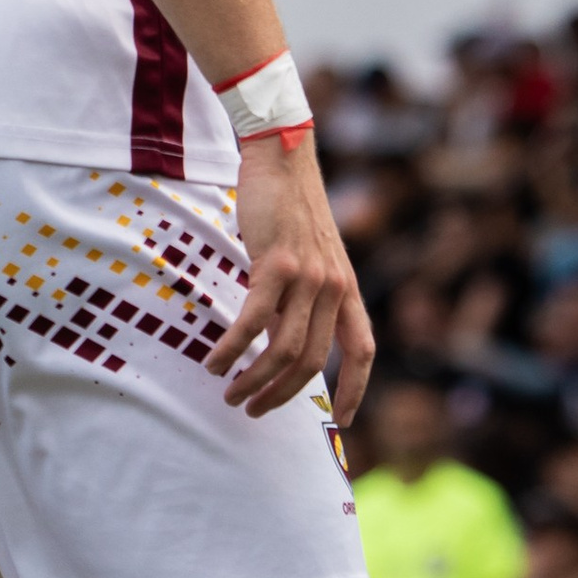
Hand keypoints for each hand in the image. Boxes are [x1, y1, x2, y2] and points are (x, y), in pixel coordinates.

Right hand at [208, 138, 374, 422]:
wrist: (283, 156)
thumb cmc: (290, 206)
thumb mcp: (312, 254)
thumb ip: (306, 294)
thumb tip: (282, 335)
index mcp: (347, 287)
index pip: (362, 349)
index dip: (356, 389)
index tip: (344, 421)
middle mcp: (333, 286)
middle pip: (312, 362)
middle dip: (281, 394)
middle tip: (253, 409)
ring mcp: (308, 276)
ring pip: (283, 349)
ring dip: (254, 379)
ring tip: (230, 393)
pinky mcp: (277, 264)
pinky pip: (253, 321)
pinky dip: (231, 348)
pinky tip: (215, 362)